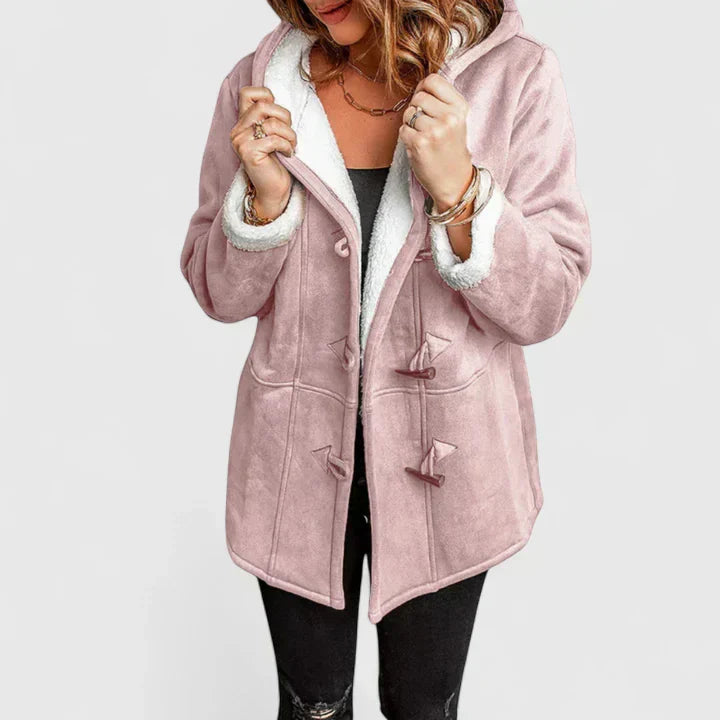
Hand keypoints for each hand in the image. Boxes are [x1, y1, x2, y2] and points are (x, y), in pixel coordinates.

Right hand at [230, 86, 297, 219]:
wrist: (273, 191)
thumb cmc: (276, 163)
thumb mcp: (272, 134)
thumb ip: (269, 117)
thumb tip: (276, 99)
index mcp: (242, 123)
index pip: (247, 93)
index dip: (267, 96)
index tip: (277, 116)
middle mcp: (237, 131)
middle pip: (263, 105)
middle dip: (284, 117)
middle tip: (289, 134)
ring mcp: (241, 142)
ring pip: (271, 123)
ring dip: (289, 135)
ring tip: (291, 146)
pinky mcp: (249, 154)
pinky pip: (274, 139)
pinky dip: (286, 146)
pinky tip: (288, 154)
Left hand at [398, 73, 473, 211]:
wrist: (454, 181)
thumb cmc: (452, 149)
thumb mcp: (457, 120)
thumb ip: (442, 100)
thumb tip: (420, 85)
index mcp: (460, 107)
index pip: (433, 80)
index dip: (423, 88)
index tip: (425, 101)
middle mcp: (449, 117)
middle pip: (418, 97)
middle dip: (416, 109)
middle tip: (424, 124)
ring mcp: (434, 131)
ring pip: (409, 113)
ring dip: (410, 124)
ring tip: (423, 136)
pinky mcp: (419, 143)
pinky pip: (402, 130)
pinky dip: (406, 137)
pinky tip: (418, 146)